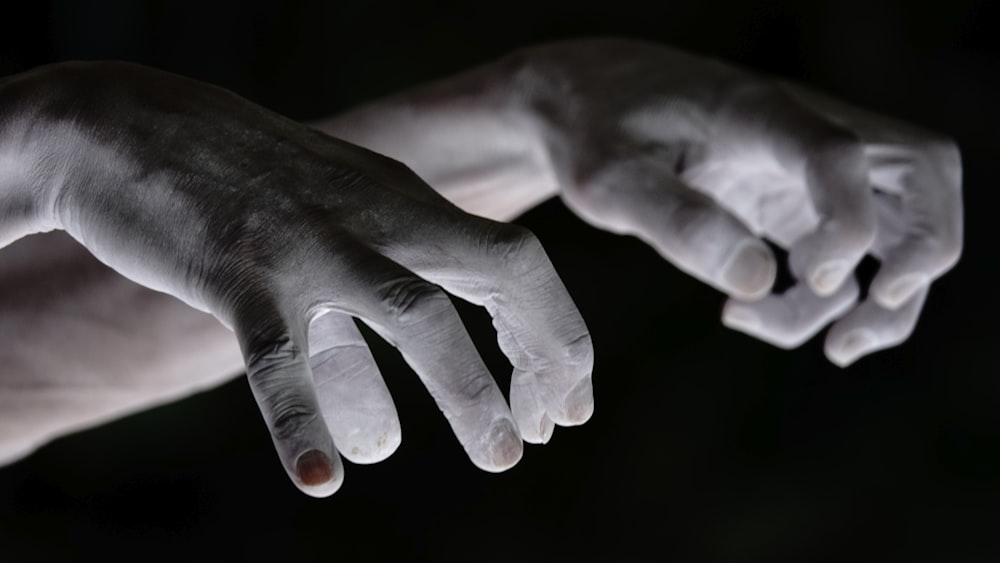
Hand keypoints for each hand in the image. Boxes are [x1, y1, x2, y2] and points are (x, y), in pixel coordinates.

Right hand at [0, 61, 592, 495]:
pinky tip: (323, 480)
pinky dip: (302, 420)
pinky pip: (277, 355)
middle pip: (492, 268)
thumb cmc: (234, 195)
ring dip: (466, 387)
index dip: (552, 333)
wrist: (123, 126)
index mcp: (401, 202)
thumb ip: (354, 338)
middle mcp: (372, 214)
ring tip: (500, 454)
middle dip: (540, 350)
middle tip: (547, 435)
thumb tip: (380, 448)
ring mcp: (307, 240)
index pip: (512, 260)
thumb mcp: (324, 240)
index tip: (562, 406)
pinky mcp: (233, 270)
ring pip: (410, 309)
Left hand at [518, 39, 961, 365]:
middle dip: (924, 251)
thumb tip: (755, 282)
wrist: (588, 104)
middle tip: (870, 310)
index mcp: (758, 115)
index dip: (849, 222)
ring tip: (829, 346)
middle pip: (925, 174)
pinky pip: (846, 253)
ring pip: (900, 222)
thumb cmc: (596, 133)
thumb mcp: (609, 180)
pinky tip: (752, 315)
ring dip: (890, 294)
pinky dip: (831, 301)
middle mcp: (801, 136)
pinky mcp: (792, 203)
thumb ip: (678, 222)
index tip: (805, 276)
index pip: (842, 155)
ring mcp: (804, 172)